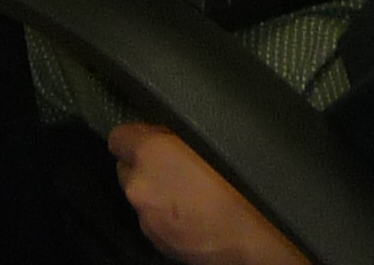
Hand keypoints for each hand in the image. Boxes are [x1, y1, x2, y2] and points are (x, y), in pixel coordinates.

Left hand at [108, 121, 309, 264]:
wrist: (253, 237)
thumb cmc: (239, 185)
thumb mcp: (210, 138)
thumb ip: (176, 132)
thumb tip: (165, 131)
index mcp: (149, 154)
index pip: (119, 136)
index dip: (137, 136)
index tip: (154, 139)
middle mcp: (139, 187)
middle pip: (128, 169)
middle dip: (147, 167)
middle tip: (177, 167)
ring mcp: (146, 219)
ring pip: (143, 197)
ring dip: (158, 193)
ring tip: (192, 195)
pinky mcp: (158, 242)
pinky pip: (155, 221)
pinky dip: (168, 216)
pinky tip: (194, 215)